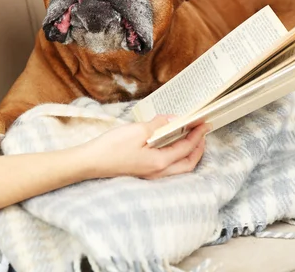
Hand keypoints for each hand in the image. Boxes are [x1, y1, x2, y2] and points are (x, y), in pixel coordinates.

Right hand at [78, 116, 209, 179]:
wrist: (91, 162)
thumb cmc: (112, 147)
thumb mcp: (137, 131)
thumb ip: (158, 125)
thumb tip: (173, 119)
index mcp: (160, 162)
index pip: (186, 148)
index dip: (197, 134)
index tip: (204, 122)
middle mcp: (159, 172)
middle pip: (188, 163)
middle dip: (198, 148)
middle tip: (202, 132)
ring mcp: (151, 174)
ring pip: (179, 168)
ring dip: (189, 153)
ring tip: (191, 139)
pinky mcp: (143, 172)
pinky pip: (169, 167)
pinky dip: (176, 157)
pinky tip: (171, 146)